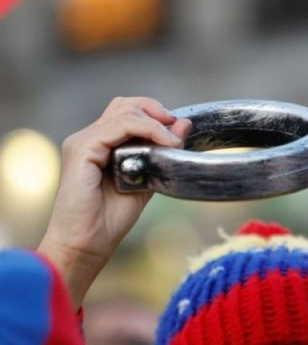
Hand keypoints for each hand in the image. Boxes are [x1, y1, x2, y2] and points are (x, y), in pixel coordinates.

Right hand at [38, 97, 190, 308]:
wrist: (87, 244)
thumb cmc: (110, 219)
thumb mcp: (147, 180)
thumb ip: (161, 153)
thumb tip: (183, 124)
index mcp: (100, 145)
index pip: (128, 112)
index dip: (155, 114)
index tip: (178, 130)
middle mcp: (89, 139)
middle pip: (125, 105)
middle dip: (155, 110)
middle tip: (175, 127)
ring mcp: (82, 142)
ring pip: (124, 112)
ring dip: (155, 123)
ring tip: (173, 142)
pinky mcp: (81, 149)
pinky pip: (118, 126)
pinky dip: (146, 129)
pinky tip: (163, 143)